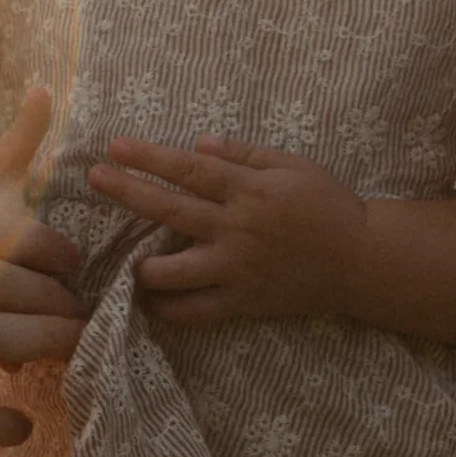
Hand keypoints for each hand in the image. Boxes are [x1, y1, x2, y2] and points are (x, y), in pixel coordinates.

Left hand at [89, 136, 374, 325]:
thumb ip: (244, 154)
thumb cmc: (327, 205)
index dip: (149, 158)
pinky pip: (197, 312)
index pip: (189, 170)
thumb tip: (197, 144)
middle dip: (128, 193)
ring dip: (143, 268)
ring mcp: (238, 270)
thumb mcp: (292, 166)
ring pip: (175, 273)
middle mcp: (237, 230)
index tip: (115, 146)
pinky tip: (149, 304)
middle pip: (171, 211)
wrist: (361, 262)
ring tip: (124, 263)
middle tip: (94, 178)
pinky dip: (169, 310)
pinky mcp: (244, 303)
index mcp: (250, 191)